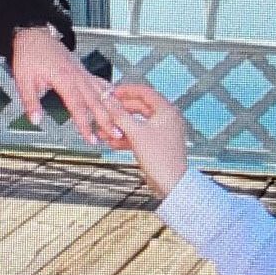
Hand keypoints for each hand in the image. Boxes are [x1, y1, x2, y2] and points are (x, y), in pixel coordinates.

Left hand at [10, 26, 125, 147]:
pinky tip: (118, 101)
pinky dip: (110, 93)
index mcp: (64, 78)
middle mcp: (77, 76)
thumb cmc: (29, 54)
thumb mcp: (23, 78)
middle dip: (107, 119)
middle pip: (96, 101)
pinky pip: (100, 83)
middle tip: (116, 134)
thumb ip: (31, 101)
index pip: (78, 106)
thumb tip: (35, 120)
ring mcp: (82, 73)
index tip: (91, 137)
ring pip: (102, 93)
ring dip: (112, 108)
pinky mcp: (83, 71)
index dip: (85, 124)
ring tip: (121, 122)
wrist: (35, 34)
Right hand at [99, 81, 189, 198]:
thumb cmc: (161, 159)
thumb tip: (109, 100)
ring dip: (121, 126)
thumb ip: (120, 115)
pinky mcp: (156, 144)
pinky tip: (113, 141)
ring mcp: (162, 132)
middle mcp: (166, 118)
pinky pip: (139, 135)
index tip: (112, 92)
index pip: (144, 92)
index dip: (126, 91)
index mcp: (166, 111)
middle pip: (139, 108)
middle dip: (120, 111)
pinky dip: (127, 137)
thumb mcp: (135, 133)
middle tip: (106, 111)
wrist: (171, 183)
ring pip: (137, 123)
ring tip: (105, 129)